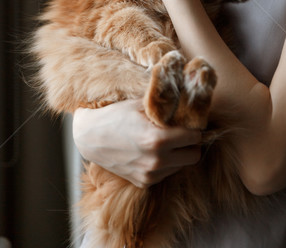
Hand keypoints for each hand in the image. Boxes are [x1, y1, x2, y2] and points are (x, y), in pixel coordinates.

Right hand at [72, 100, 201, 187]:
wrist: (90, 137)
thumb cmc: (116, 115)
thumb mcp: (142, 105)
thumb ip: (167, 107)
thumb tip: (189, 103)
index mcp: (158, 139)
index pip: (195, 137)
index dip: (194, 128)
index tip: (189, 123)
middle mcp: (156, 160)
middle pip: (194, 155)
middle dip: (191, 143)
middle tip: (182, 133)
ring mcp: (150, 174)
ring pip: (182, 166)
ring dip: (179, 154)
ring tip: (166, 141)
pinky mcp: (144, 183)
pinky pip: (168, 173)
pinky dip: (167, 163)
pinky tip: (155, 151)